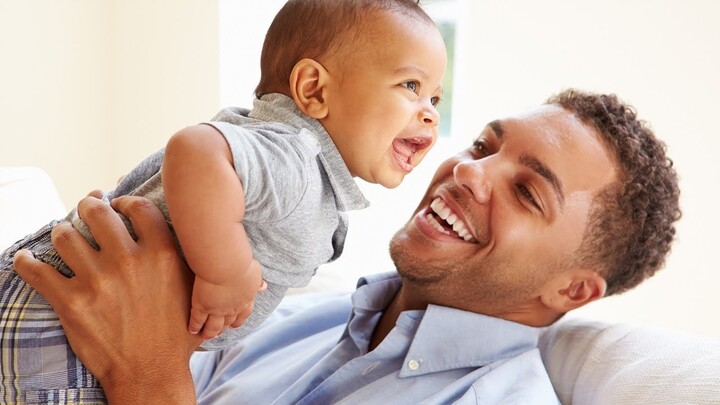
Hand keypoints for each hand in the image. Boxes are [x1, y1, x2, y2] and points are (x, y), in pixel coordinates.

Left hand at [13, 194, 199, 403]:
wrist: (152, 374)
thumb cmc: (177, 335)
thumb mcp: (195, 291)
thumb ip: (184, 260)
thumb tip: (183, 236)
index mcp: (162, 254)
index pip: (137, 207)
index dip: (124, 201)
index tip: (118, 204)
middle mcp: (129, 261)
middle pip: (97, 212)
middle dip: (88, 205)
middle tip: (87, 209)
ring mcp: (98, 281)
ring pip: (65, 235)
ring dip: (61, 231)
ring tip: (64, 235)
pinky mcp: (71, 302)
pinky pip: (37, 270)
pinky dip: (27, 261)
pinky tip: (27, 259)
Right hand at [189, 260, 265, 338]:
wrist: (226, 265)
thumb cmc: (241, 264)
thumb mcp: (254, 272)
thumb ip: (257, 281)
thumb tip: (263, 286)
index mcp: (246, 299)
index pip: (243, 314)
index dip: (238, 321)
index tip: (234, 325)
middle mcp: (233, 308)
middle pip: (227, 323)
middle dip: (222, 329)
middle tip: (217, 334)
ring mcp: (217, 310)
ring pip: (213, 326)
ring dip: (209, 332)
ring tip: (204, 336)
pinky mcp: (202, 307)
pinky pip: (197, 320)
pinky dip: (194, 326)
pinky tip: (191, 330)